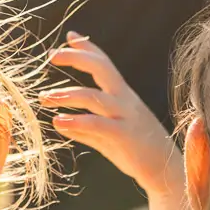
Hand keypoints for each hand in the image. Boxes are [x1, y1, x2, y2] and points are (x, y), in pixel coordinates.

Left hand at [43, 33, 179, 196]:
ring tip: (44, 98)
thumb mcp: (108, 136)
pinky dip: (76, 122)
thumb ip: (85, 128)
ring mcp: (126, 117)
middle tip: (51, 56)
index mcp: (123, 95)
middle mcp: (125, 100)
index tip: (70, 36)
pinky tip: (57, 122)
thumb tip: (59, 123)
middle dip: (77, 58)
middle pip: (101, 68)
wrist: (165, 173)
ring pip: (94, 97)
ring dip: (67, 94)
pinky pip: (98, 124)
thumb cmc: (137, 152)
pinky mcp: (125, 136)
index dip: (88, 48)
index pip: (105, 64)